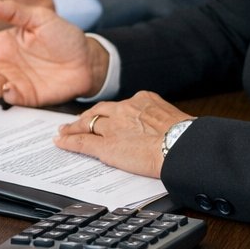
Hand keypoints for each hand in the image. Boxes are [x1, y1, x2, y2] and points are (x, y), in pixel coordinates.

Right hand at [0, 0, 105, 105]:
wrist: (88, 59)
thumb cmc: (65, 37)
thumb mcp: (38, 17)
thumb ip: (11, 11)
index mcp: (1, 43)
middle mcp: (2, 63)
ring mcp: (12, 79)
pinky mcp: (25, 95)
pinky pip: (8, 96)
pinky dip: (3, 92)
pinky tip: (4, 86)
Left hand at [54, 93, 193, 177]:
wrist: (183, 148)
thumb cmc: (188, 138)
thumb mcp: (179, 120)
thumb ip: (165, 121)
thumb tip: (170, 131)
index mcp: (144, 100)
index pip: (121, 106)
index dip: (110, 112)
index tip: (106, 115)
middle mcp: (125, 109)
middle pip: (100, 111)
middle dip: (88, 117)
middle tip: (78, 122)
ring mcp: (113, 127)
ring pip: (88, 124)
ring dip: (75, 127)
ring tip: (65, 131)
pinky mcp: (106, 145)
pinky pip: (82, 142)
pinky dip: (69, 141)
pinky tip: (60, 142)